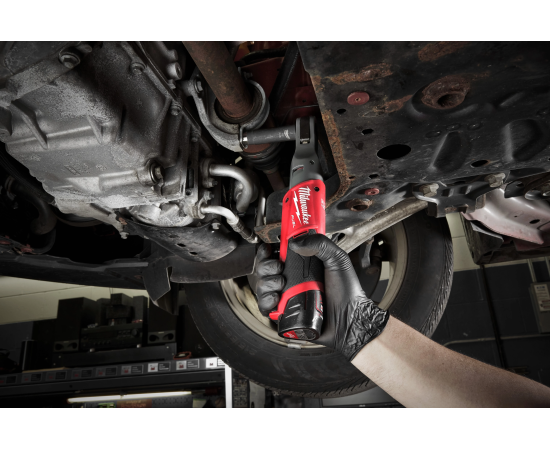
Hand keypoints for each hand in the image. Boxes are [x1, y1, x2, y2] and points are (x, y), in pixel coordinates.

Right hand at [253, 234, 389, 360]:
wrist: (349, 318)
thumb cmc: (347, 291)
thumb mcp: (337, 259)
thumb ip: (320, 244)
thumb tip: (295, 242)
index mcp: (301, 265)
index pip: (276, 253)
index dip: (268, 250)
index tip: (269, 248)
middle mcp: (291, 280)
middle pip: (264, 269)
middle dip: (266, 266)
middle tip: (279, 268)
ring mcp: (286, 297)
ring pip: (262, 287)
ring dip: (266, 283)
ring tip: (282, 285)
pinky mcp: (284, 314)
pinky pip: (265, 307)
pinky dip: (266, 302)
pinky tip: (277, 299)